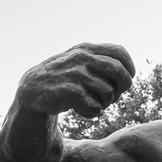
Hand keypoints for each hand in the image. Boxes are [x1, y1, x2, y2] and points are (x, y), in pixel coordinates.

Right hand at [17, 43, 135, 117]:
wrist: (32, 89)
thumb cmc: (65, 76)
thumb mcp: (80, 60)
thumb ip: (102, 60)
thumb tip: (129, 75)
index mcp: (87, 49)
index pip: (120, 53)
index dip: (129, 69)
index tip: (124, 80)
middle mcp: (82, 57)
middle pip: (120, 72)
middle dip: (122, 88)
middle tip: (112, 96)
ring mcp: (75, 73)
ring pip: (108, 92)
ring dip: (105, 103)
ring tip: (92, 102)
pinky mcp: (69, 92)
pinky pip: (95, 107)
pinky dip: (92, 112)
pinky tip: (81, 109)